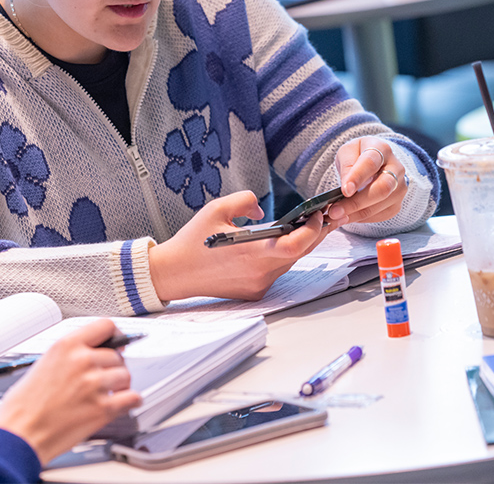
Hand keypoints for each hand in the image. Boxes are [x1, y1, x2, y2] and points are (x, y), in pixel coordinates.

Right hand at [0, 319, 141, 462]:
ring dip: (120, 386)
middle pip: (117, 356)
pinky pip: (132, 398)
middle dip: (113, 367)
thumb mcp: (44, 364)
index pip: (106, 326)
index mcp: (66, 345)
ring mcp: (94, 384)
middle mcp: (82, 361)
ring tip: (109, 393)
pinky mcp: (102, 408)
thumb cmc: (24, 404)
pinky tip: (122, 404)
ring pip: (126, 376)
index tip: (117, 343)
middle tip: (104, 379)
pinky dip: (130, 401)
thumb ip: (70, 355)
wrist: (21, 432)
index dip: (115, 336)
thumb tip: (91, 353)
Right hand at [147, 190, 339, 301]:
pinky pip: (275, 273)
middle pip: (299, 254)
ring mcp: (257, 285)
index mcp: (252, 251)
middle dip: (312, 235)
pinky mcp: (253, 292)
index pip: (296, 244)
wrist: (174, 272)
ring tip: (302, 228)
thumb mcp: (216, 209)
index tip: (316, 215)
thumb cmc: (193, 241)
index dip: (313, 230)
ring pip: (288, 263)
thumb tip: (262, 210)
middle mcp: (259, 272)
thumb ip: (245, 201)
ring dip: (297, 246)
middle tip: (319, 218)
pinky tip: (276, 245)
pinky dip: (279, 258)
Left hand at [328, 138, 407, 224]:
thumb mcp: (347, 152)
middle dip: (357, 202)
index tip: (345, 191)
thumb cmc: (358, 155)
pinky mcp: (397, 202)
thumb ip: (347, 165)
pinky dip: (363, 218)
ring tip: (336, 216)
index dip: (357, 177)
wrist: (374, 161)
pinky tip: (348, 217)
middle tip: (335, 211)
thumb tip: (346, 188)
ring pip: (381, 204)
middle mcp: (396, 168)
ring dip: (357, 213)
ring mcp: (400, 187)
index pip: (370, 163)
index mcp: (382, 149)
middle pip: (382, 188)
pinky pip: (382, 215)